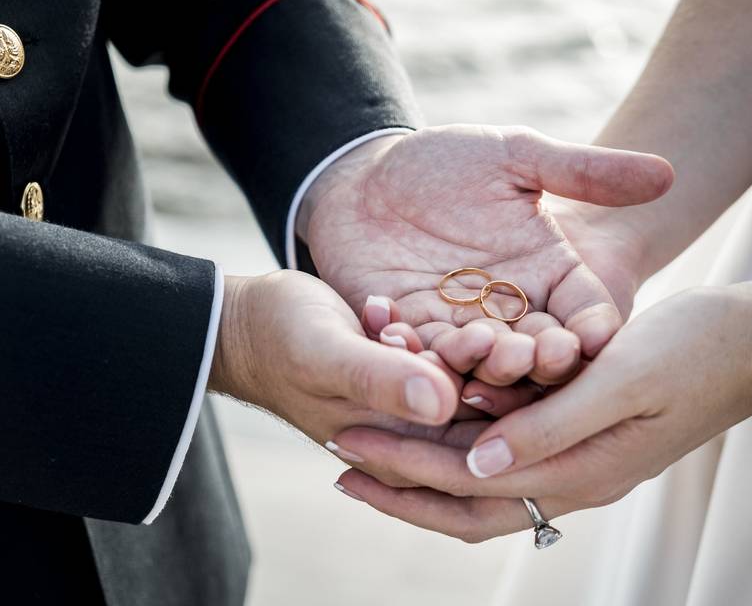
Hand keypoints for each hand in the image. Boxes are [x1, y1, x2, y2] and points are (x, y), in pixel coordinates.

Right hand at [208, 270, 463, 444]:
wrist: (245, 325)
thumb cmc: (278, 341)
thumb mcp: (325, 356)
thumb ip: (380, 381)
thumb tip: (443, 402)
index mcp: (398, 454)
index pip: (478, 441)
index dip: (496, 390)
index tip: (482, 338)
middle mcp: (409, 439)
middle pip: (479, 411)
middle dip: (477, 362)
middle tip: (462, 320)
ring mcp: (410, 409)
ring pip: (464, 377)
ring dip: (447, 339)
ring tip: (396, 317)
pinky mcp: (408, 376)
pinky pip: (442, 354)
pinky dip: (424, 330)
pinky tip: (379, 308)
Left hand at [297, 125, 672, 384]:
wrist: (365, 176)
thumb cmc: (445, 161)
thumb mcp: (516, 157)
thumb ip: (583, 171)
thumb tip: (667, 173)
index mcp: (549, 275)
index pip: (584, 313)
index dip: (591, 329)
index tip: (593, 337)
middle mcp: (512, 312)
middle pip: (538, 351)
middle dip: (538, 358)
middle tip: (534, 356)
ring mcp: (462, 330)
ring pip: (481, 363)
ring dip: (482, 363)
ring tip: (479, 349)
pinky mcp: (411, 337)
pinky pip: (418, 356)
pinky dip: (416, 354)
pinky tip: (407, 340)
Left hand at [324, 284, 751, 542]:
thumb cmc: (695, 353)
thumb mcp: (623, 381)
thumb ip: (551, 426)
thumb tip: (476, 466)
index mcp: (578, 471)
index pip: (467, 482)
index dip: (402, 466)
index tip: (344, 442)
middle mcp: (571, 475)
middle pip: (465, 499)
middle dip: (399, 480)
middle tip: (337, 455)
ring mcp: (578, 458)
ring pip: (482, 480)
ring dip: (424, 465)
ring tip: (371, 442)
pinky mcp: (582, 432)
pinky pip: (507, 450)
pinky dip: (462, 439)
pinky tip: (436, 413)